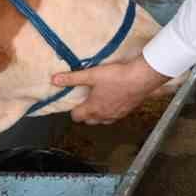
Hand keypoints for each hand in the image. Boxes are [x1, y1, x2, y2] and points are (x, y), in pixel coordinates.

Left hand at [55, 57, 171, 124]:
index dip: (73, 110)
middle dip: (85, 113)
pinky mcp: (128, 111)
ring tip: (99, 101)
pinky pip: (116, 116)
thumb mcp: (91, 75)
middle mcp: (104, 115)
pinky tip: (115, 100)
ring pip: (103, 120)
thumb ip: (72, 78)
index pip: (77, 117)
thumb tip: (55, 80)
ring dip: (99, 114)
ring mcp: (117, 115)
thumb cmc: (116, 77)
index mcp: (93, 108)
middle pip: (89, 121)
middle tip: (85, 100)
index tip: (74, 101)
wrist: (141, 78)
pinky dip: (112, 111)